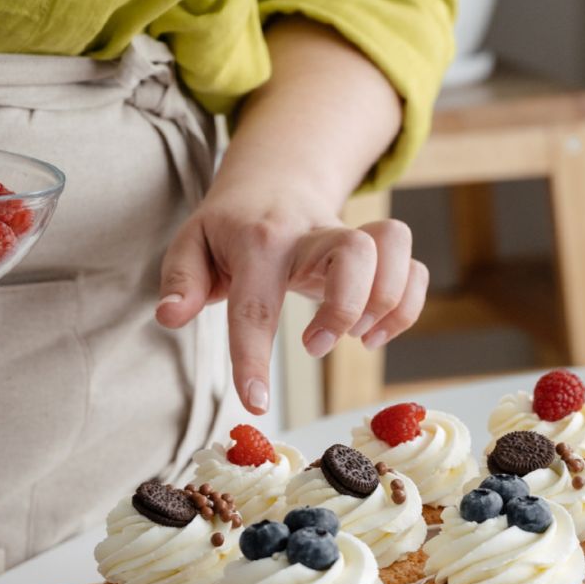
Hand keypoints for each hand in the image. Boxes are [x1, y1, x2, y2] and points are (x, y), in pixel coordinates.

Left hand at [155, 186, 427, 413]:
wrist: (275, 180)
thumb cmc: (230, 226)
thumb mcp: (192, 244)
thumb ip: (180, 280)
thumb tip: (170, 316)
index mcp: (259, 241)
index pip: (256, 302)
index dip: (254, 356)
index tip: (255, 403)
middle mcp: (311, 235)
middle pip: (354, 251)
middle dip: (345, 307)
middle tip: (314, 346)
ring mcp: (349, 238)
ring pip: (392, 247)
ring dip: (385, 302)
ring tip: (357, 338)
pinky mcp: (375, 251)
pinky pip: (414, 268)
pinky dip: (407, 307)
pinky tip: (375, 334)